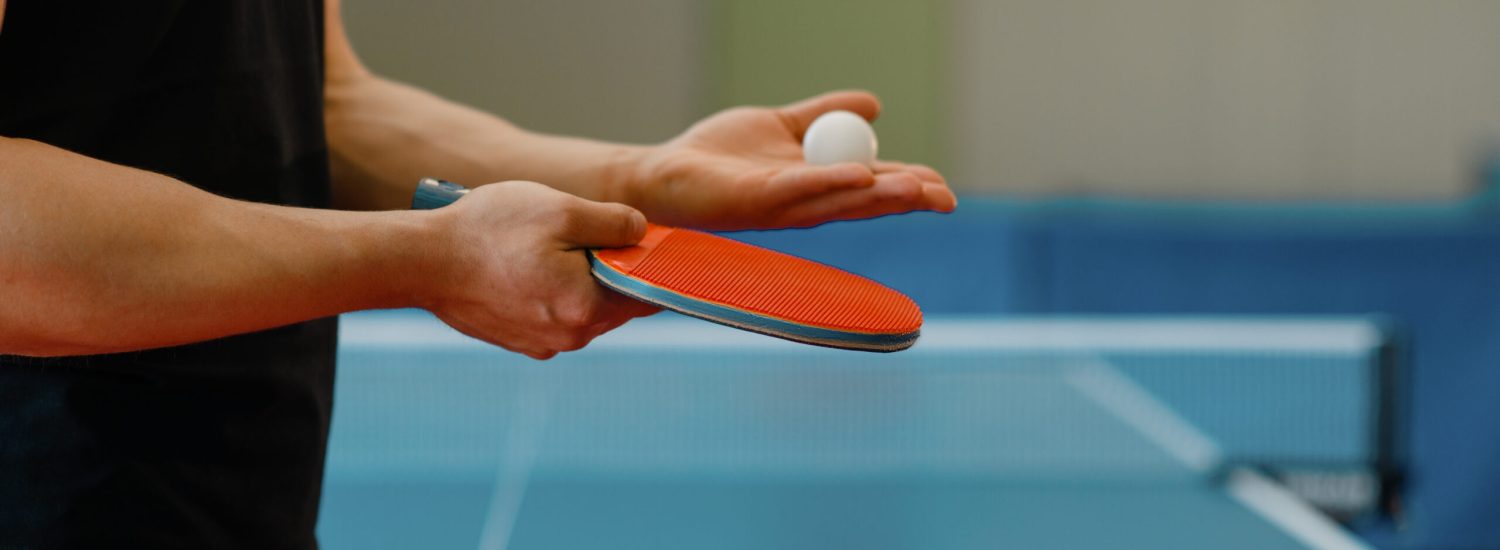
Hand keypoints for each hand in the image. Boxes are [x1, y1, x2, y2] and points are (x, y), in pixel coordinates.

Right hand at [424, 181, 657, 358]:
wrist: (420, 261)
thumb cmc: (490, 231)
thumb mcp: (562, 210)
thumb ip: (614, 222)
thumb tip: (643, 232)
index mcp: (587, 307)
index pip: (647, 290)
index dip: (653, 261)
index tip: (651, 237)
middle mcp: (570, 336)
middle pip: (617, 300)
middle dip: (611, 266)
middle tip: (584, 229)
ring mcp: (543, 343)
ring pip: (585, 307)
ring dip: (580, 278)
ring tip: (544, 245)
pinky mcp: (520, 341)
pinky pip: (555, 314)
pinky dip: (552, 291)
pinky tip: (525, 264)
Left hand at [629, 90, 955, 229]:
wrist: (665, 173)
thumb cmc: (718, 156)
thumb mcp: (781, 124)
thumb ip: (822, 114)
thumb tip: (873, 105)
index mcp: (815, 185)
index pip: (873, 187)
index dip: (910, 188)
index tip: (945, 189)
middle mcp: (805, 202)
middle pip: (867, 201)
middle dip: (907, 200)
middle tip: (945, 199)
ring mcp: (782, 205)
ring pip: (841, 200)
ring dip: (880, 195)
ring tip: (917, 190)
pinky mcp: (756, 199)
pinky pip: (799, 190)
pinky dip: (830, 180)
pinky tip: (858, 174)